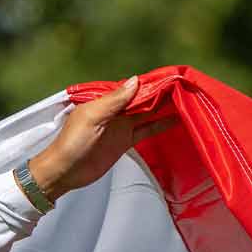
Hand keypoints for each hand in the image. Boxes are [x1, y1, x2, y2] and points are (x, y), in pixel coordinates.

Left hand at [26, 76, 174, 200]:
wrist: (64, 172)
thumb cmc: (72, 144)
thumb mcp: (92, 118)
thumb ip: (114, 101)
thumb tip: (136, 80)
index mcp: (106, 100)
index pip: (134, 88)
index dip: (152, 83)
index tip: (173, 79)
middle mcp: (116, 111)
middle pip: (143, 99)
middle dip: (162, 93)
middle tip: (186, 88)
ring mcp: (121, 126)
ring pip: (148, 113)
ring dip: (164, 108)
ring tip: (187, 100)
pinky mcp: (125, 141)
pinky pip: (146, 129)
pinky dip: (160, 124)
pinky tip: (176, 119)